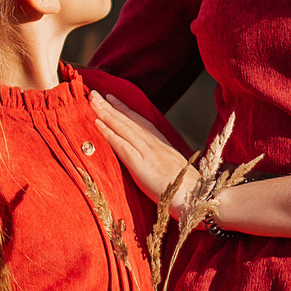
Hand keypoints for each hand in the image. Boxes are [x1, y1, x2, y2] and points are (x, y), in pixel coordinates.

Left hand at [90, 91, 193, 211]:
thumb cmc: (189, 191)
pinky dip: (109, 133)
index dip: (125, 110)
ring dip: (106, 113)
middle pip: (129, 121)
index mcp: (163, 145)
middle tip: (94, 93)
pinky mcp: (141, 165)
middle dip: (111, 106)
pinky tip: (97, 123)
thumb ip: (164, 164)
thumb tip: (157, 165)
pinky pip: (122, 145)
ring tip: (92, 101)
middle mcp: (154, 144)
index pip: (141, 123)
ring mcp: (148, 153)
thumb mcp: (176, 172)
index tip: (112, 98)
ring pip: (123, 128)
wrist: (198, 197)